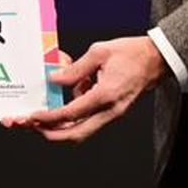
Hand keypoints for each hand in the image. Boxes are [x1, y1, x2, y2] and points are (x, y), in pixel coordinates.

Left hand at [3, 36, 167, 141]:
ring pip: (82, 131)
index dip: (49, 117)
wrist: (156, 60)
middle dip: (50, 134)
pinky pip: (89, 120)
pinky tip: (64, 100)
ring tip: (41, 116)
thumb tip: (54, 80)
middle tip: (31, 126)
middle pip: (76, 135)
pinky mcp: (113, 112)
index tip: (33, 116)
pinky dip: (73, 116)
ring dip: (60, 127)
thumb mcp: (99, 52)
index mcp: (105, 95)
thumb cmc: (131, 53)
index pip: (70, 113)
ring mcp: (113, 114)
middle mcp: (110, 110)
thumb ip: (75, 69)